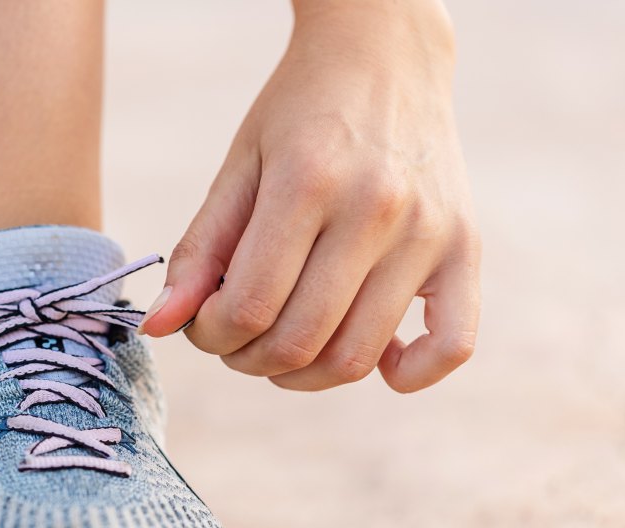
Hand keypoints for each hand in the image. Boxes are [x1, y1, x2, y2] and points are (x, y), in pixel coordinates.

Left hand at [139, 0, 479, 392]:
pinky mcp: (465, 247)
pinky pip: (452, 345)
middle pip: (300, 341)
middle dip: (247, 359)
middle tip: (235, 338)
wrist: (385, 54)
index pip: (250, 306)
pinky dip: (407, 373)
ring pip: (357, 356)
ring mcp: (428, 231)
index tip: (203, 322)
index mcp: (308, 183)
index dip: (212, 335)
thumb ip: (198, 249)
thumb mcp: (238, 168)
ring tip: (282, 346)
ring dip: (303, 375)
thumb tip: (159, 326)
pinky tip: (374, 360)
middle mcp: (376, 208)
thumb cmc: (298, 113)